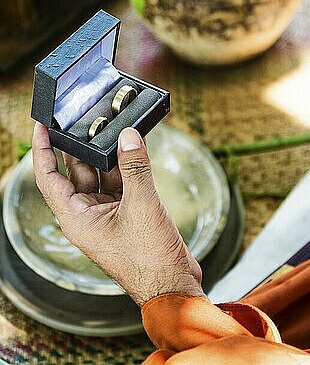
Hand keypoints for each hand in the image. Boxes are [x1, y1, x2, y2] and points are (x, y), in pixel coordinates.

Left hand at [32, 123, 204, 305]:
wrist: (173, 285)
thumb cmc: (149, 259)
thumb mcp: (141, 206)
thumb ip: (135, 168)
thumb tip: (129, 137)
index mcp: (77, 218)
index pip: (49, 178)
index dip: (43, 150)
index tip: (42, 126)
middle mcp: (88, 214)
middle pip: (77, 171)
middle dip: (82, 145)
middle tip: (85, 118)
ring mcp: (108, 213)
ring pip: (102, 174)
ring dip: (109, 153)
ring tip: (115, 127)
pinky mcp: (128, 212)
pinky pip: (123, 181)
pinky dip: (128, 164)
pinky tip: (135, 146)